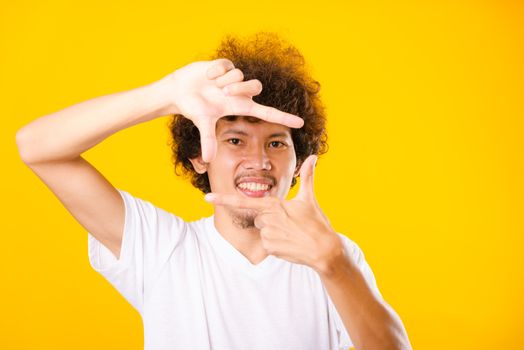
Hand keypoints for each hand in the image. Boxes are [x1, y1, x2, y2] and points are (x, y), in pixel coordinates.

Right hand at [161, 58, 303, 161]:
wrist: (180, 90)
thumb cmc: (194, 107)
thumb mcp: (202, 123)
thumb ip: (208, 140)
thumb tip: (209, 160)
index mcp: (240, 106)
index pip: (267, 113)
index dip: (283, 118)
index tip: (301, 123)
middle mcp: (240, 92)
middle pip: (256, 86)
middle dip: (240, 88)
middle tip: (223, 92)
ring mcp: (234, 77)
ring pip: (241, 75)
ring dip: (224, 80)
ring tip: (212, 85)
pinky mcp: (226, 65)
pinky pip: (227, 65)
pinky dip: (214, 71)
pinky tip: (207, 76)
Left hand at [204, 155, 344, 273]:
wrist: (324, 249)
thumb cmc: (316, 223)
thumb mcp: (310, 198)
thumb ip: (308, 176)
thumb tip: (313, 157)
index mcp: (274, 204)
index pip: (243, 201)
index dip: (223, 199)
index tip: (207, 197)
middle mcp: (268, 219)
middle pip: (258, 217)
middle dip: (270, 220)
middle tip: (289, 224)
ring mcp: (267, 234)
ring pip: (262, 230)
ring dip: (273, 232)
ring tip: (290, 234)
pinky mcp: (269, 247)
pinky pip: (266, 244)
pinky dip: (276, 245)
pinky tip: (289, 244)